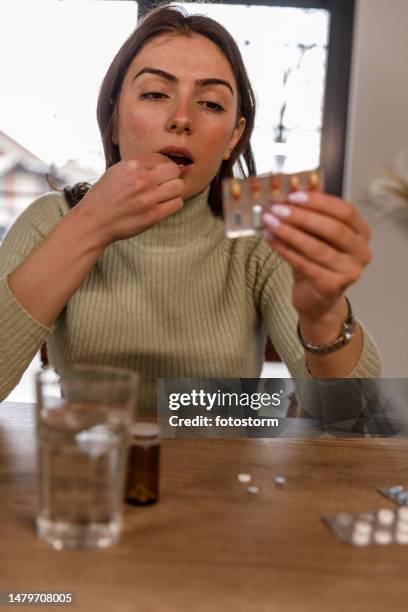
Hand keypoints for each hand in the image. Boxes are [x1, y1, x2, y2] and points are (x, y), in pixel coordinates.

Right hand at [78, 154, 183, 246]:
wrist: (94, 221)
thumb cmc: (103, 197)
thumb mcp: (115, 172)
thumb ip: (136, 166)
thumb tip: (159, 163)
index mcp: (131, 165)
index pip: (161, 158)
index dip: (163, 166)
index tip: (160, 173)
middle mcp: (141, 179)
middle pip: (174, 171)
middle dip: (172, 176)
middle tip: (165, 184)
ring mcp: (148, 198)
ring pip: (179, 186)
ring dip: (174, 190)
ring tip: (165, 195)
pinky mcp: (153, 215)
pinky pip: (177, 204)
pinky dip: (173, 204)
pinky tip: (165, 205)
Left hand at [262, 191, 371, 325]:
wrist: (318, 301)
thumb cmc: (318, 264)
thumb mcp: (317, 237)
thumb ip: (311, 217)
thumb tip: (290, 193)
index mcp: (362, 234)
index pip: (345, 211)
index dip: (319, 202)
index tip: (294, 195)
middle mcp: (362, 252)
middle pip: (333, 229)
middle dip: (302, 217)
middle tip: (277, 209)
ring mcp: (350, 271)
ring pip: (316, 247)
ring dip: (289, 233)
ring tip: (269, 223)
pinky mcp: (332, 286)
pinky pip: (304, 264)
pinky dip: (285, 250)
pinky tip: (271, 240)